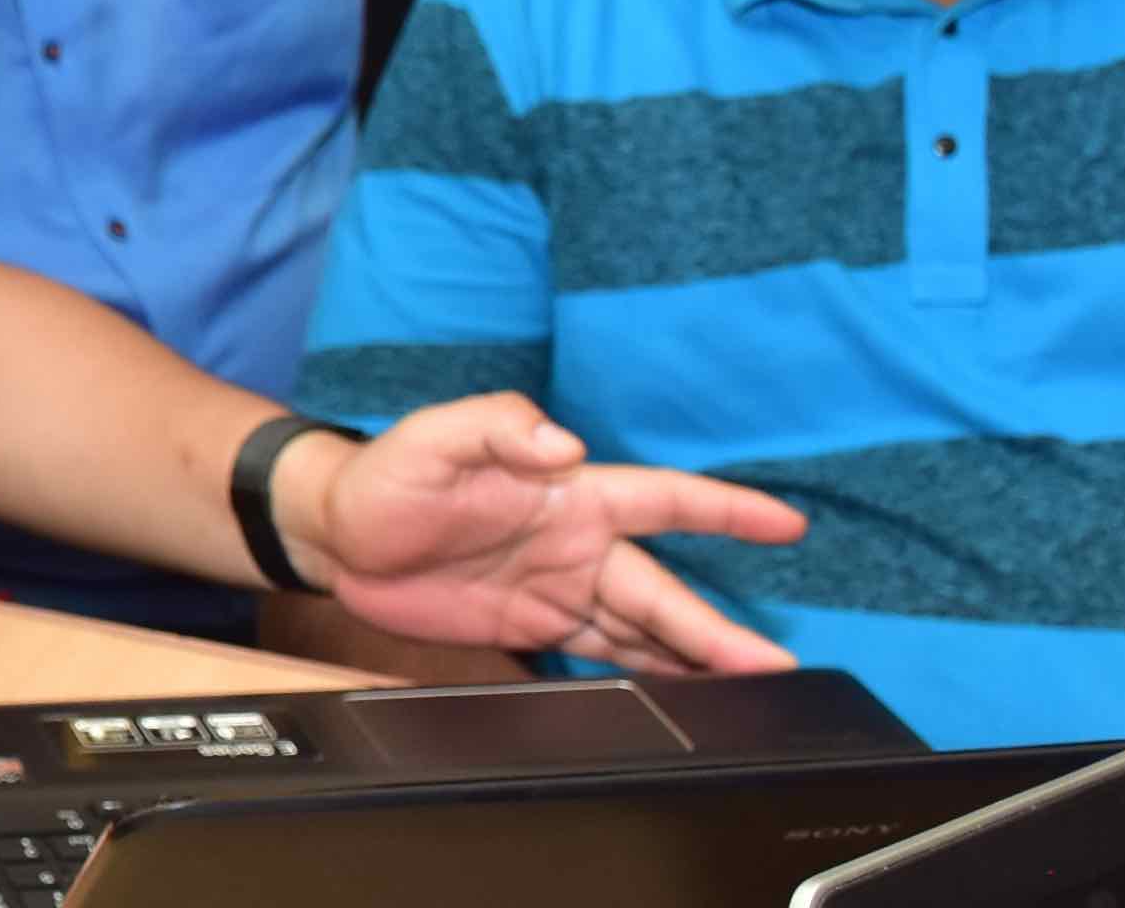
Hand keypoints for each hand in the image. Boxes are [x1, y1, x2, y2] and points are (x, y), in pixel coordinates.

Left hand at [287, 396, 807, 675]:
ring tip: (751, 692)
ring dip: (695, 660)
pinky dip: (647, 677)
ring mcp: (560, 587)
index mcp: (569, 490)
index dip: (728, 511)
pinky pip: (604, 655)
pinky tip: (683, 697)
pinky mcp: (534, 628)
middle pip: (665, 589)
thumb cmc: (388, 472)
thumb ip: (503, 428)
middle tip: (777, 665)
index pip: (665, 498)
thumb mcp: (438, 434)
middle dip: (721, 628)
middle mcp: (577, 540)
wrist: (338, 533)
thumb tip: (567, 445)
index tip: (786, 524)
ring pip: (645, 629)